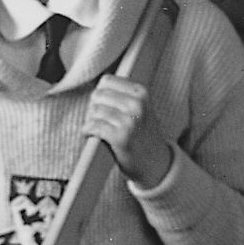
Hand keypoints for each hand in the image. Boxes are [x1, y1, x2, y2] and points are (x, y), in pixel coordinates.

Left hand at [83, 73, 174, 188]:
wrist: (156, 163)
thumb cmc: (142, 134)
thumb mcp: (140, 108)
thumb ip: (123, 96)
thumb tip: (96, 89)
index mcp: (141, 92)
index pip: (106, 80)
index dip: (100, 93)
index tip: (102, 105)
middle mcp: (137, 104)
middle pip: (98, 94)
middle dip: (93, 107)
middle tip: (97, 119)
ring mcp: (130, 120)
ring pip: (94, 110)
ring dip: (90, 120)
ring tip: (95, 128)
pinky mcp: (121, 137)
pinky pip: (93, 126)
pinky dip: (87, 130)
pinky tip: (89, 135)